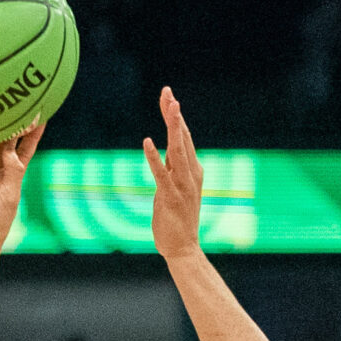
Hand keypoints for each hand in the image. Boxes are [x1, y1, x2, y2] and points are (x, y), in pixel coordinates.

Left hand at [142, 87, 202, 259]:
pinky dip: (154, 157)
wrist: (183, 248)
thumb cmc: (177, 220)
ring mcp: (182, 185)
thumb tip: (167, 155)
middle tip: (168, 92)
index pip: (184, 137)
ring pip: (178, 150)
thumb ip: (174, 171)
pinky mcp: (170, 197)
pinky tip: (147, 142)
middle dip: (174, 114)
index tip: (168, 96)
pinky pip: (161, 173)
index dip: (175, 116)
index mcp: (193, 170)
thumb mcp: (176, 189)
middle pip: (183, 137)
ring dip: (173, 128)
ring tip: (169, 107)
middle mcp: (190, 174)